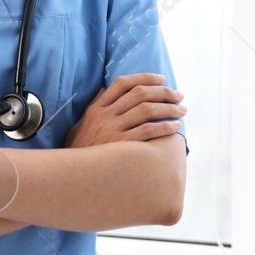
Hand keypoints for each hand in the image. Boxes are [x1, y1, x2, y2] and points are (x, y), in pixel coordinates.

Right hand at [63, 73, 185, 148]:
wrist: (72, 176)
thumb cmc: (78, 153)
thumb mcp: (79, 126)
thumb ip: (93, 108)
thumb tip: (104, 90)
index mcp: (96, 109)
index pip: (123, 83)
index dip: (145, 77)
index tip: (162, 78)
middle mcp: (105, 116)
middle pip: (140, 94)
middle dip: (164, 92)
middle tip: (179, 95)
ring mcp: (112, 130)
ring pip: (147, 110)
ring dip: (169, 108)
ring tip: (182, 110)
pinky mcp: (120, 147)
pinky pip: (148, 131)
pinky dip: (165, 127)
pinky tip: (175, 127)